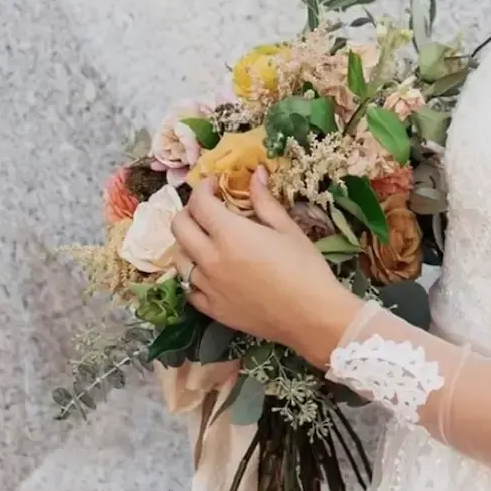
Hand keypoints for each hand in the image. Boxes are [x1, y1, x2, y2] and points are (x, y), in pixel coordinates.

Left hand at [170, 170, 361, 363]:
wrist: (311, 316)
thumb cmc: (305, 267)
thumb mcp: (288, 228)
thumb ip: (265, 201)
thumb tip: (256, 174)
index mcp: (229, 234)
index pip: (199, 203)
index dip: (203, 187)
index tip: (215, 183)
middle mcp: (210, 258)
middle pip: (179, 227)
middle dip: (190, 210)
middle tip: (208, 208)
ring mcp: (207, 286)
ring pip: (179, 257)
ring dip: (187, 242)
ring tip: (206, 238)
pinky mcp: (211, 309)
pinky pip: (188, 288)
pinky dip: (193, 275)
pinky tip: (209, 271)